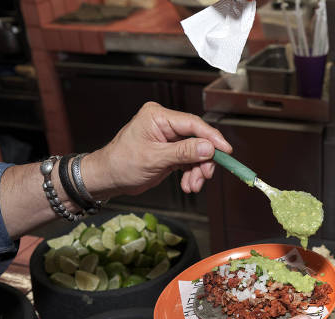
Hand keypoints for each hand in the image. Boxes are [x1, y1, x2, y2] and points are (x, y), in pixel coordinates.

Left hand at [86, 102, 231, 196]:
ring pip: (196, 152)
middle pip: (198, 139)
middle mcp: (165, 124)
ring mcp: (168, 138)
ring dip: (198, 171)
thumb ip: (183, 152)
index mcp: (158, 116)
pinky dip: (191, 174)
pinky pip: (189, 160)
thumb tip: (209, 148)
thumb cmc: (122, 164)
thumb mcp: (155, 159)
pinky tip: (187, 185)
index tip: (226, 151)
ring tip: (192, 186)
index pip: (193, 124)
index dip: (212, 137)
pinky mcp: (170, 151)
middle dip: (204, 160)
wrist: (108, 178)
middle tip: (206, 176)